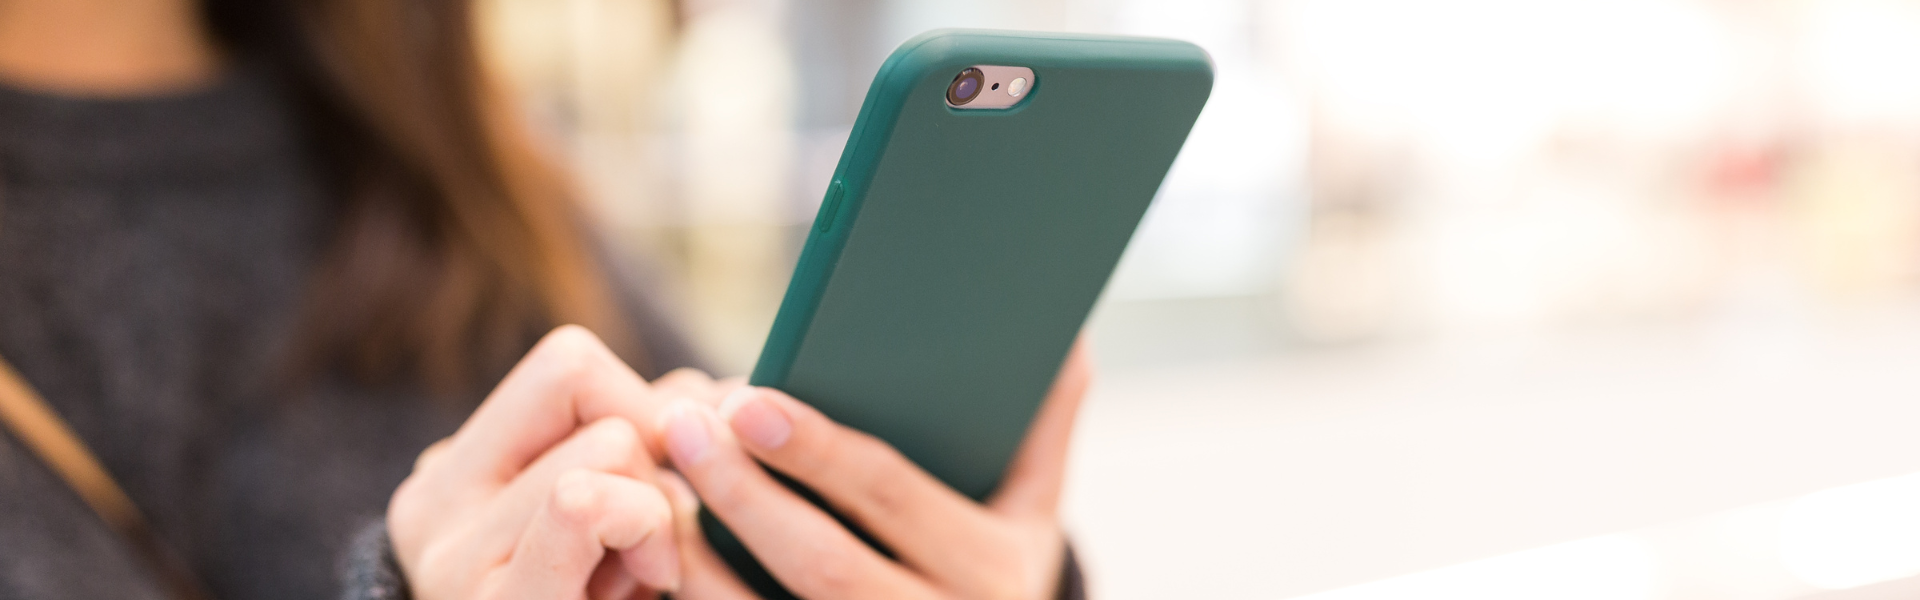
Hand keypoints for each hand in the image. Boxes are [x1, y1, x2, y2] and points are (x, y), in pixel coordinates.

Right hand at [387, 326, 708, 599]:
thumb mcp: (615, 525)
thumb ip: (646, 445)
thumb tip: (723, 390)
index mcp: (455, 474)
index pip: (567, 363)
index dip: (646, 402)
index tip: (672, 479)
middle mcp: (432, 502)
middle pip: (579, 374)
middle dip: (655, 447)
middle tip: (657, 540)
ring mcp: (450, 556)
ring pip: (606, 442)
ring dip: (661, 512)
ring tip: (642, 580)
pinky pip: (582, 501)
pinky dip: (648, 529)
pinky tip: (652, 584)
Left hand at [655, 342, 1092, 599]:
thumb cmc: (995, 567)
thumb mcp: (1030, 508)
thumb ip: (1043, 423)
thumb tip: (1065, 331)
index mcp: (995, 568)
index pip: (893, 498)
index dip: (816, 450)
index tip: (746, 398)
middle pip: (825, 565)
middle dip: (744, 493)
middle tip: (680, 425)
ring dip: (700, 557)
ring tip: (652, 488)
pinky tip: (658, 556)